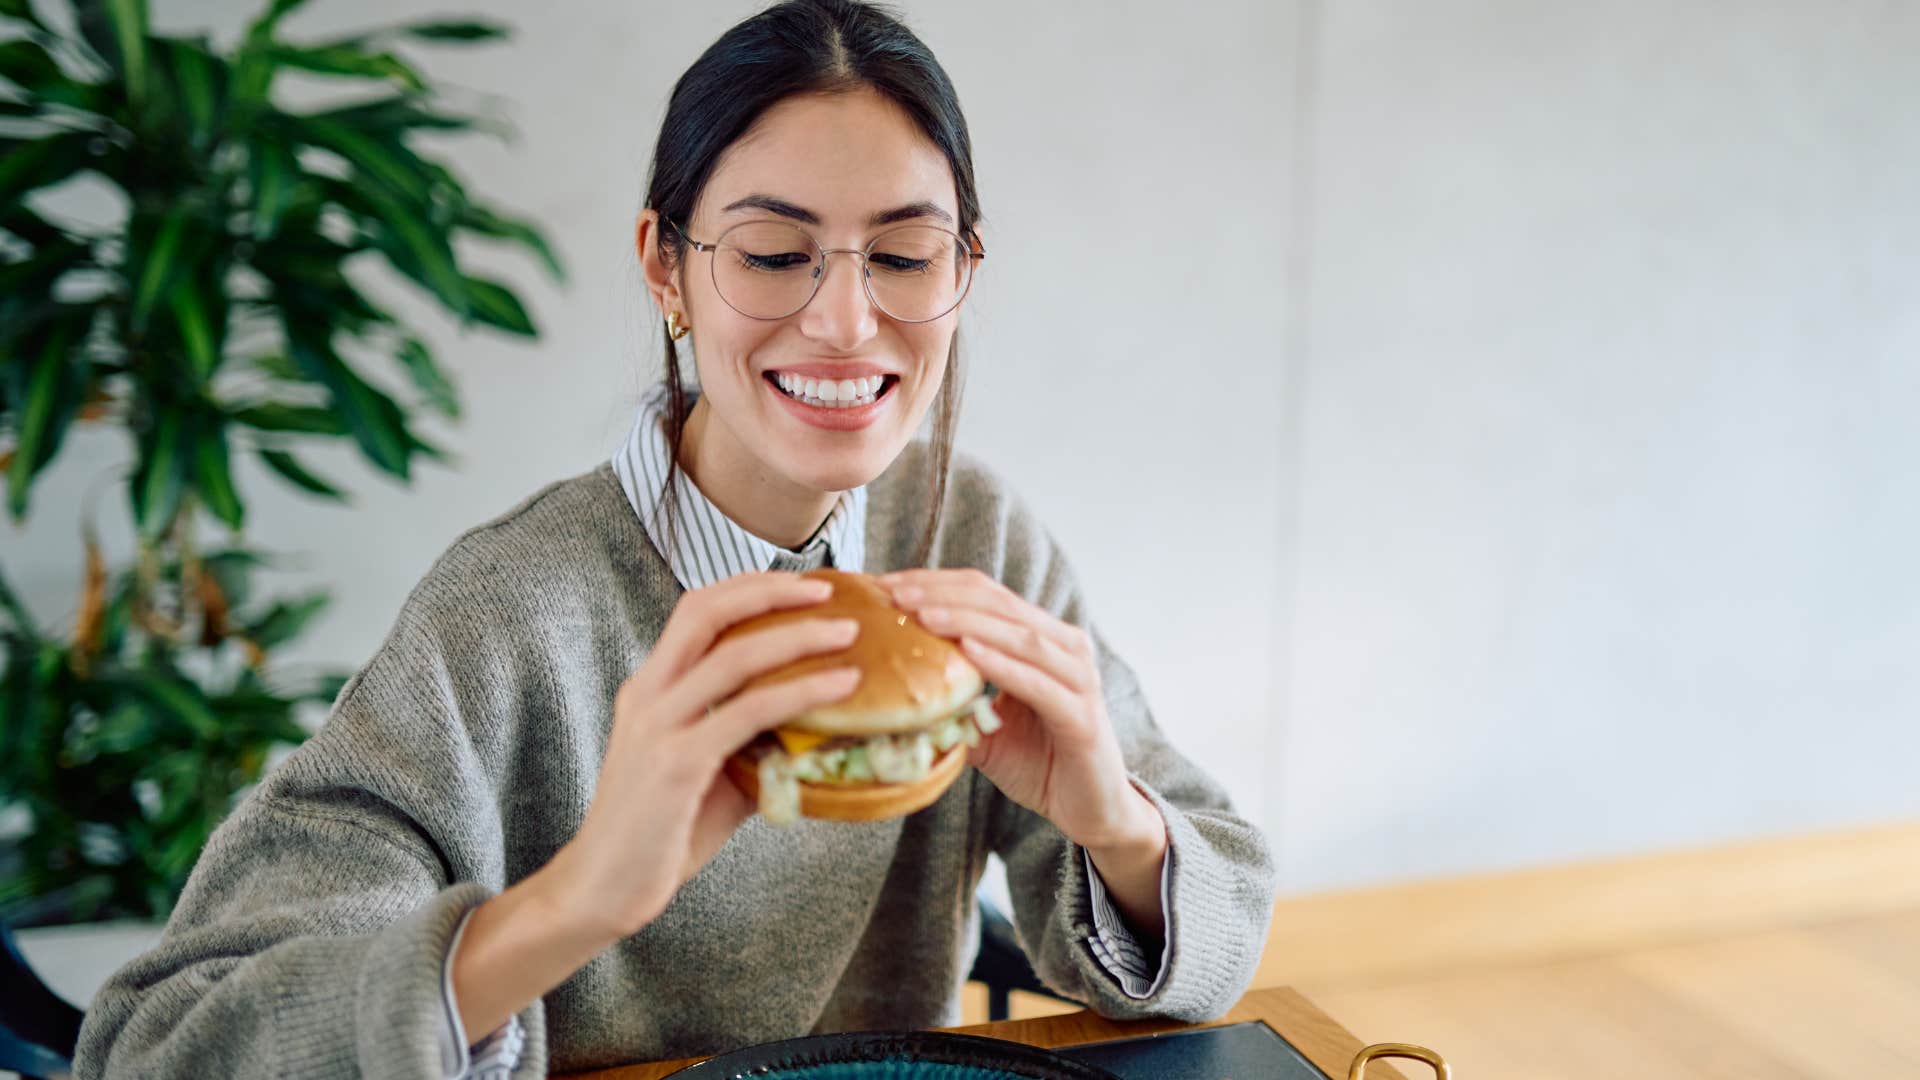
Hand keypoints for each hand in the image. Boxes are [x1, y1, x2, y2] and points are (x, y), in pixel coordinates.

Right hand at [544, 571, 864, 939]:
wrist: (604, 886)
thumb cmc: (658, 832)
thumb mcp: (706, 772)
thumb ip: (750, 742)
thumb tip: (816, 730)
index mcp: (649, 688)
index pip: (696, 609)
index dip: (749, 586)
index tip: (800, 584)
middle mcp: (648, 694)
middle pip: (707, 610)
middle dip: (771, 591)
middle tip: (828, 590)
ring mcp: (659, 726)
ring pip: (733, 656)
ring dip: (797, 636)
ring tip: (847, 633)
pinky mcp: (677, 763)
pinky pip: (748, 713)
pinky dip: (801, 692)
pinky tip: (839, 688)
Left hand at [876, 568, 1161, 853]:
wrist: (1091, 809)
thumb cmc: (1040, 763)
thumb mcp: (984, 728)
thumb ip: (952, 703)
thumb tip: (894, 695)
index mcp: (1041, 639)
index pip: (984, 594)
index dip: (936, 584)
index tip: (886, 586)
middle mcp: (1065, 647)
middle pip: (999, 603)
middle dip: (943, 594)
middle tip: (895, 594)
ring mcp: (1078, 678)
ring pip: (1020, 635)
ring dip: (967, 621)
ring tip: (923, 615)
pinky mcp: (1082, 716)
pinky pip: (1038, 683)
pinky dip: (1002, 664)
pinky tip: (969, 651)